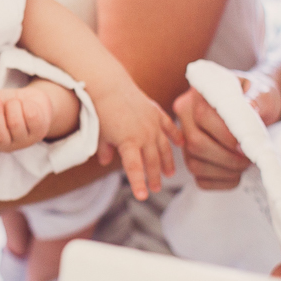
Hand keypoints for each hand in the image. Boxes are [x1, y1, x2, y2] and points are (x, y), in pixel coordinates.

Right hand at [0, 88, 52, 152]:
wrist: (30, 100)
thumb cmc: (6, 104)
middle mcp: (7, 145)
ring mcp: (24, 141)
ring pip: (15, 123)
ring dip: (12, 106)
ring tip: (13, 102)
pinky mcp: (39, 132)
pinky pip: (31, 116)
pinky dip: (26, 104)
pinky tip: (26, 104)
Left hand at [93, 83, 182, 200]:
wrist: (107, 84)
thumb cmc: (98, 110)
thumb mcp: (98, 134)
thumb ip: (104, 149)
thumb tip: (106, 162)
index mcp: (129, 142)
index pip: (135, 168)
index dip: (139, 183)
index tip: (143, 197)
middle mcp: (144, 134)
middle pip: (152, 160)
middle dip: (154, 176)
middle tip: (155, 189)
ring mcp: (152, 122)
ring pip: (164, 146)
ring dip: (167, 161)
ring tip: (169, 174)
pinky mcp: (155, 112)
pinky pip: (169, 126)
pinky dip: (176, 135)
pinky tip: (182, 144)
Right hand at [173, 71, 280, 189]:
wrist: (258, 107)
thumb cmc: (256, 98)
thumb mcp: (260, 92)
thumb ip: (255, 99)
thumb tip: (250, 109)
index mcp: (199, 95)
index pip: (202, 116)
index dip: (225, 135)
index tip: (245, 144)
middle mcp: (186, 116)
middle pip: (195, 144)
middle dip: (227, 157)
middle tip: (248, 158)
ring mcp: (186, 140)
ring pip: (195, 165)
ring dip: (225, 171)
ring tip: (245, 164)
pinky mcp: (192, 159)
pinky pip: (201, 179)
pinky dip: (222, 181)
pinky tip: (237, 173)